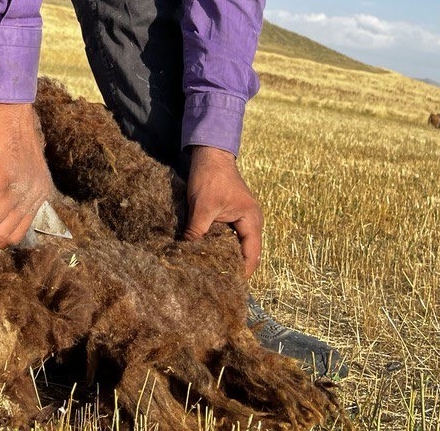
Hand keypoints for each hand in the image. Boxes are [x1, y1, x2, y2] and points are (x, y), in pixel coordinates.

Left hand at [182, 145, 262, 278]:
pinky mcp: (230, 214)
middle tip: (217, 283)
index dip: (241, 272)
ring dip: (224, 255)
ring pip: (235, 244)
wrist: (209, 153)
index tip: (228, 287)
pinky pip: (228, 235)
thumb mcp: (202, 206)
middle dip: (233, 267)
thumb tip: (187, 253)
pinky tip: (206, 253)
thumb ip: (197, 232)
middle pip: (245, 252)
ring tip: (211, 272)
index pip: (251, 255)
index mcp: (251, 220)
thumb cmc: (210, 177)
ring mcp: (241, 218)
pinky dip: (219, 244)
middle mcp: (250, 221)